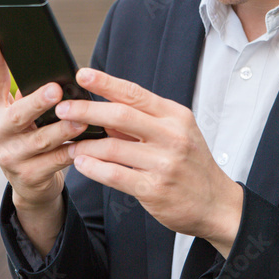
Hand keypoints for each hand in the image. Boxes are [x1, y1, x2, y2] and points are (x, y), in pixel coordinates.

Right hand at [0, 36, 87, 254]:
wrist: (29, 183)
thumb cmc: (29, 135)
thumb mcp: (20, 114)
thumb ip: (26, 93)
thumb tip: (50, 67)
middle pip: (17, 116)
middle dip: (37, 102)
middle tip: (56, 90)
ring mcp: (9, 158)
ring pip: (39, 141)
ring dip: (62, 129)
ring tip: (81, 119)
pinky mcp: (27, 177)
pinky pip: (54, 162)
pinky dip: (71, 151)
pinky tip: (86, 144)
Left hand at [57, 68, 243, 256]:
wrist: (217, 204)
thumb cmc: (191, 164)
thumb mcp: (175, 134)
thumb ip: (142, 122)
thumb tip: (103, 111)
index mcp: (175, 116)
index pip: (135, 93)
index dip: (106, 83)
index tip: (81, 74)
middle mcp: (172, 136)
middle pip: (120, 116)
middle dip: (86, 110)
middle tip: (62, 109)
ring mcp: (164, 164)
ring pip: (113, 147)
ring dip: (85, 144)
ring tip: (69, 142)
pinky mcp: (155, 189)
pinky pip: (115, 175)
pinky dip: (93, 168)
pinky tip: (81, 163)